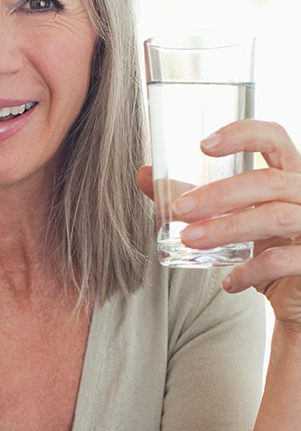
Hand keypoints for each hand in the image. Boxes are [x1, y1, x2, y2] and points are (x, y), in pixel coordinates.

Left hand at [137, 120, 300, 331]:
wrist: (297, 296)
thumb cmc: (264, 246)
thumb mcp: (227, 217)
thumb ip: (191, 197)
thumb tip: (145, 175)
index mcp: (288, 174)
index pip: (274, 137)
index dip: (243, 134)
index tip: (203, 146)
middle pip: (268, 181)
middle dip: (219, 195)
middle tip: (178, 209)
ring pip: (276, 216)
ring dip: (226, 227)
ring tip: (190, 240)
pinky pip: (284, 259)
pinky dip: (252, 270)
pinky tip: (229, 281)